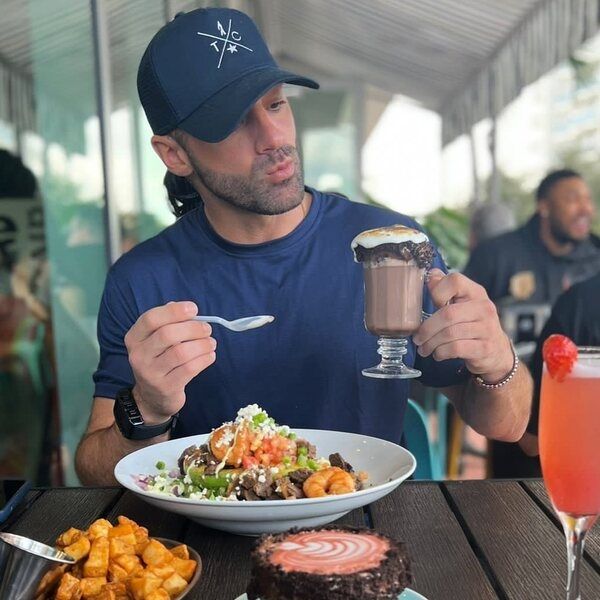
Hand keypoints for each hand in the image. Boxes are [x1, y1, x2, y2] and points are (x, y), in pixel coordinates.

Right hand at [124, 301, 215, 423]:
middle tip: (207, 329)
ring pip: (181, 352)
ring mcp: (151, 373)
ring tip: (211, 343)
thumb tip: (186, 309)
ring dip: (202, 344)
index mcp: (134, 338)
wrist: (152, 397)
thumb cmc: (159, 360)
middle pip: (168, 334)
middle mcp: (138, 355)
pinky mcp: (166, 387)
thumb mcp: (156, 341)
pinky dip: (204, 359)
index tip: (194, 309)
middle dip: (193, 328)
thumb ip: (168, 322)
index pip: (151, 319)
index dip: (174, 311)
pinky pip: (190, 369)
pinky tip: (210, 356)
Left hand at [413, 269, 512, 381]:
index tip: (431, 304)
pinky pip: (455, 348)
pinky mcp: (485, 348)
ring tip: (424, 348)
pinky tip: (438, 354)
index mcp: (476, 292)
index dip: (437, 291)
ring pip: (449, 334)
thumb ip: (446, 289)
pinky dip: (441, 352)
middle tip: (417, 338)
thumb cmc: (472, 325)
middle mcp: (484, 308)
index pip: (455, 281)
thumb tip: (431, 274)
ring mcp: (487, 328)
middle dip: (427, 328)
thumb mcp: (462, 304)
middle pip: (447, 314)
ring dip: (431, 343)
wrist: (496, 352)